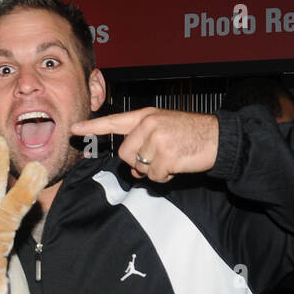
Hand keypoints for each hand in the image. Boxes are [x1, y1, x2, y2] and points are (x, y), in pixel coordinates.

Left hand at [71, 108, 218, 182]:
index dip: (93, 126)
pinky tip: (178, 164)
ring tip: (172, 158)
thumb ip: (144, 143)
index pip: (114, 122)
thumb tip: (133, 168)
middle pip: (125, 154)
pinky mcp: (166, 154)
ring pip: (139, 167)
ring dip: (154, 171)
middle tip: (161, 158)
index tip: (74, 128)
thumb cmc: (192, 134)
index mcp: (146, 116)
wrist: (220, 137)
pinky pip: (154, 176)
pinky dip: (165, 177)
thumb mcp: (165, 129)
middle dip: (140, 163)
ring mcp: (157, 138)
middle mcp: (149, 124)